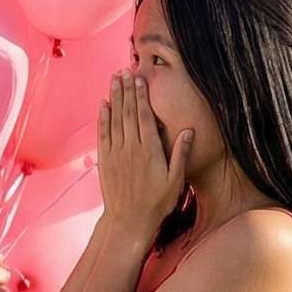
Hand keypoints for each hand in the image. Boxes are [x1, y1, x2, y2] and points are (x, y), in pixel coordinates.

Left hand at [98, 68, 193, 234]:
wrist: (129, 222)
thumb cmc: (157, 203)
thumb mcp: (176, 181)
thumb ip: (180, 154)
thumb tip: (188, 131)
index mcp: (149, 150)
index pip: (144, 115)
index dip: (141, 94)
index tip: (139, 77)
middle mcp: (131, 148)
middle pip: (127, 112)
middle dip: (126, 89)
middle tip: (125, 69)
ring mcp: (116, 153)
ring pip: (114, 119)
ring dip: (114, 97)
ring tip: (114, 79)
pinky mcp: (105, 161)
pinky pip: (103, 134)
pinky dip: (103, 118)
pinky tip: (103, 104)